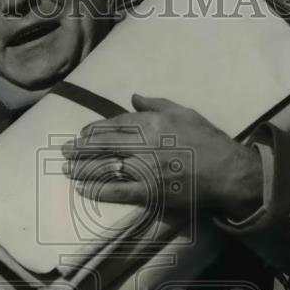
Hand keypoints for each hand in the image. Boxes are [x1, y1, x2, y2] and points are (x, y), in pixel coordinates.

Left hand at [61, 94, 262, 219]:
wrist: (227, 171)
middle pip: (102, 145)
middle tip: (62, 152)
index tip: (82, 135)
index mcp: (151, 122)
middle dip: (79, 148)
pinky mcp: (150, 192)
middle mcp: (144, 144)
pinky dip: (98, 190)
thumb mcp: (184, 112)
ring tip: (67, 169)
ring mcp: (145, 169)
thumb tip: (134, 97)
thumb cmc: (207, 139)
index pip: (113, 125)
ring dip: (82, 168)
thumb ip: (156, 104)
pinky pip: (118, 191)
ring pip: (105, 167)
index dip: (93, 131)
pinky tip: (83, 188)